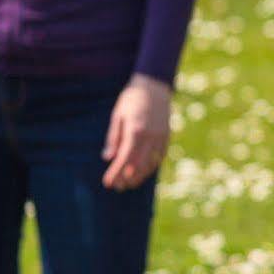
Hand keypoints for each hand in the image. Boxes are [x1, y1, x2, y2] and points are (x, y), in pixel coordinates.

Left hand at [102, 73, 172, 189]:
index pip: (124, 159)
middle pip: (137, 165)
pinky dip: (150, 167)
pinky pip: (159, 157)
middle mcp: (149, 137)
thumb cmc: (131, 99)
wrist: (154, 86)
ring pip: (150, 164)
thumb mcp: (117, 116)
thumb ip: (113, 138)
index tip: (108, 183)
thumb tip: (107, 158)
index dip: (116, 173)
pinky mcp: (166, 137)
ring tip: (129, 184)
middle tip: (117, 187)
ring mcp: (160, 138)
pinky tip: (142, 172)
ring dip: (139, 176)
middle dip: (126, 178)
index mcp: (135, 131)